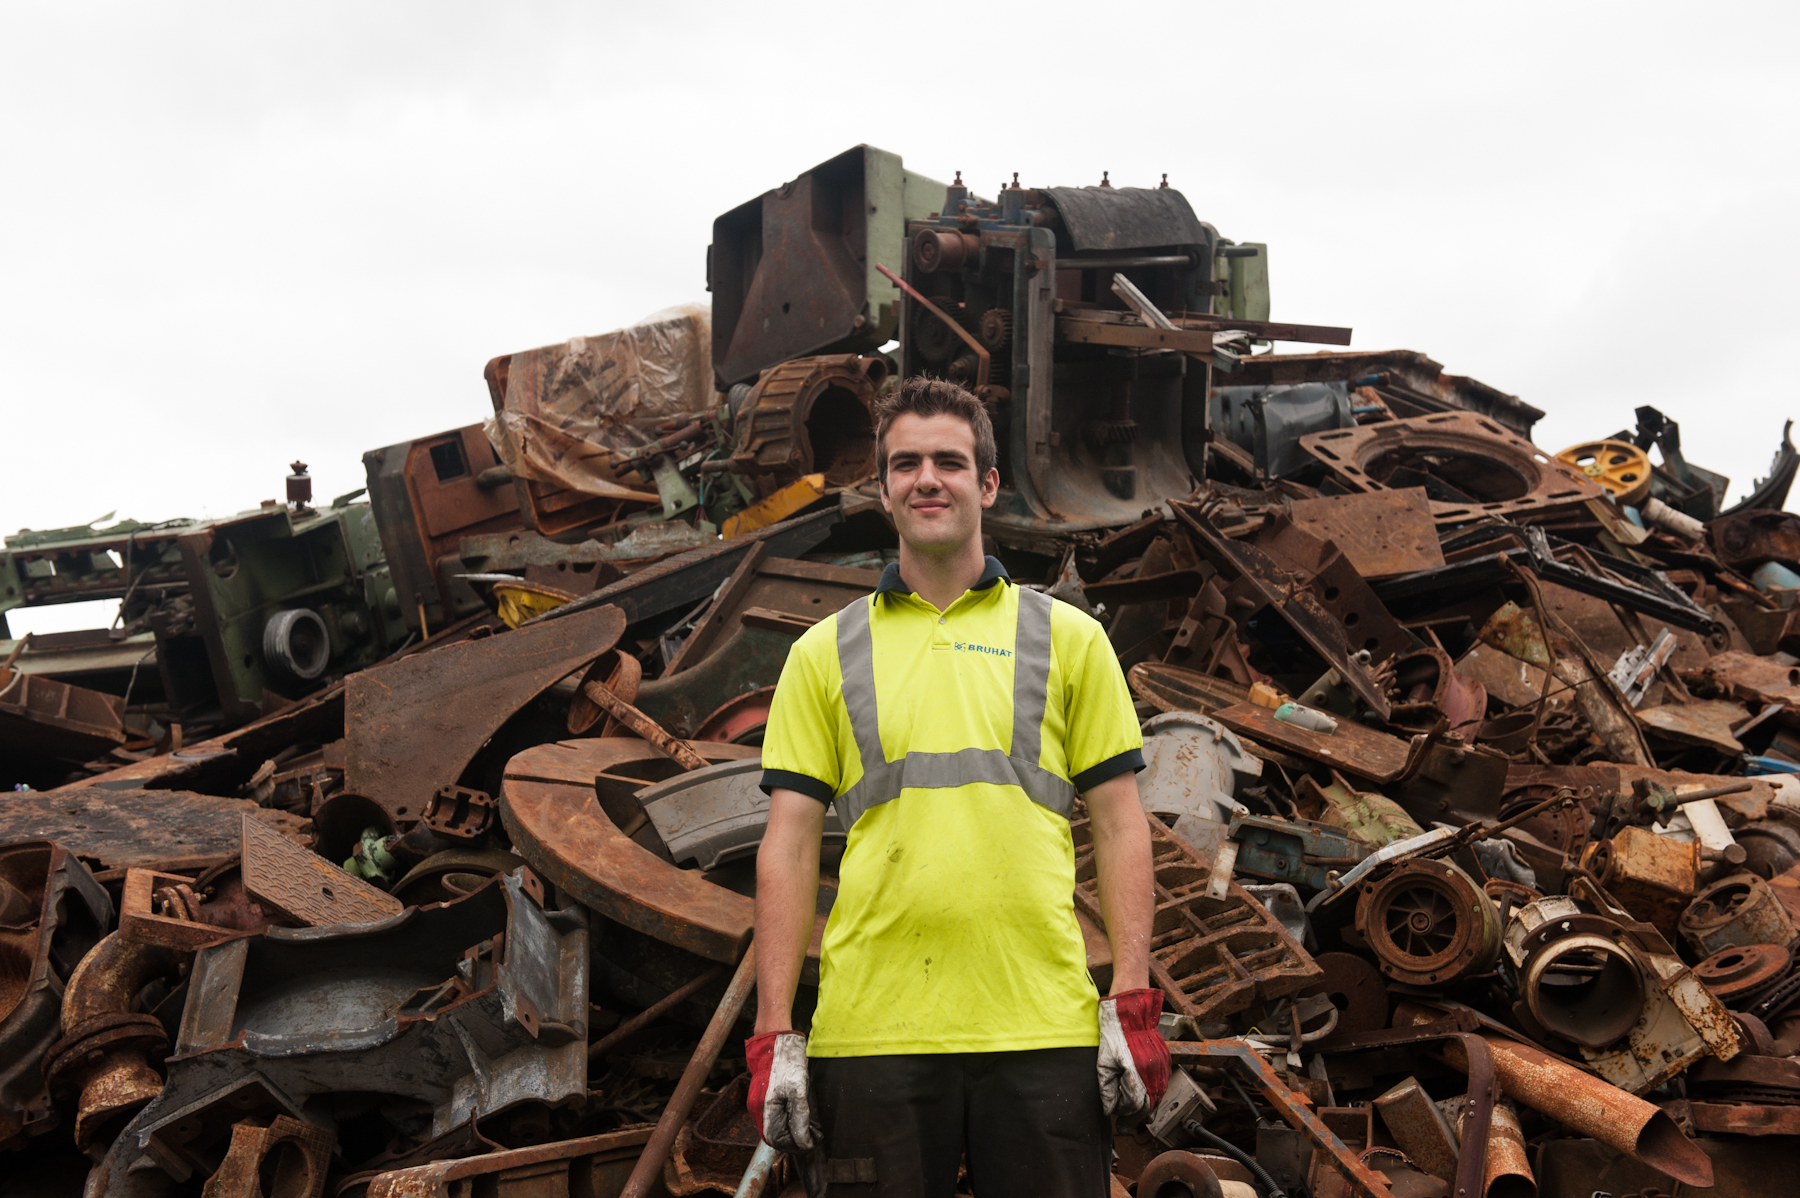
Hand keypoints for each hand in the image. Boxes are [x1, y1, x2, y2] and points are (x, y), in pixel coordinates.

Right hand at [746, 1030, 815, 1149]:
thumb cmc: (786, 1061)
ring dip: (791, 1130)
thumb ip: (800, 1117)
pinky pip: (774, 1116)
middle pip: (775, 1135)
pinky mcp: (762, 1096)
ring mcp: (758, 1102)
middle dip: (794, 1138)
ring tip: (809, 1125)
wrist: (774, 1040)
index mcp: (764, 1109)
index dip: (794, 1145)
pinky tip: (800, 1113)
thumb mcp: (798, 1090)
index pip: (777, 1140)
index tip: (811, 1141)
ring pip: (775, 1126)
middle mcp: (757, 1108)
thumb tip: (803, 1140)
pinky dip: (787, 1119)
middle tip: (813, 1134)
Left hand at [1097, 988, 1169, 1117]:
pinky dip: (1154, 1097)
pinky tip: (1145, 1100)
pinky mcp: (1165, 1062)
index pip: (1133, 1106)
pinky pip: (1162, 1086)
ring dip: (1147, 1111)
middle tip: (1124, 1127)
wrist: (1132, 1010)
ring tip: (1136, 1120)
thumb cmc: (1114, 1032)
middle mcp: (1153, 1074)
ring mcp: (1161, 1068)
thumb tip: (1108, 1108)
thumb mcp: (1103, 1060)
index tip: (1115, 1117)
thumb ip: (1106, 1087)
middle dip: (1136, 1120)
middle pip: (1148, 1107)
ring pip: (1158, 1099)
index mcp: (1137, 1074)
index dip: (1123, 1114)